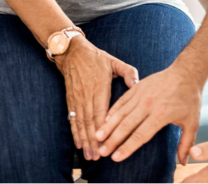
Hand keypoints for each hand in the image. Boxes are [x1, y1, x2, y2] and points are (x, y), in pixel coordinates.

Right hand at [55, 37, 138, 160]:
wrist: (73, 52)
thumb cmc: (96, 58)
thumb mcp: (114, 61)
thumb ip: (128, 72)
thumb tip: (137, 83)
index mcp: (100, 87)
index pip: (101, 111)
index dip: (104, 128)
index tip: (108, 141)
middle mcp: (87, 95)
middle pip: (90, 121)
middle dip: (94, 140)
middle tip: (98, 156)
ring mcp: (77, 98)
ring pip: (80, 123)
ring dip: (85, 140)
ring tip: (89, 154)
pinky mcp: (70, 100)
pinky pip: (72, 119)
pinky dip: (75, 132)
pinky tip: (78, 143)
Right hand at [95, 64, 202, 164]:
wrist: (186, 72)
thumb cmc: (189, 97)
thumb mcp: (192, 122)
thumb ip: (186, 143)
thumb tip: (184, 162)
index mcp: (161, 115)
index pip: (140, 135)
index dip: (127, 147)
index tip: (116, 157)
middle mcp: (148, 105)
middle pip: (126, 125)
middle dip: (112, 140)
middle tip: (102, 152)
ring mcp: (141, 94)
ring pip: (120, 112)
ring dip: (108, 126)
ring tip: (97, 137)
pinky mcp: (138, 87)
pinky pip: (122, 100)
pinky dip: (112, 110)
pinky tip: (104, 120)